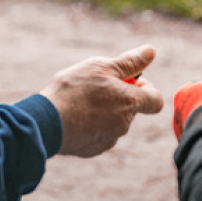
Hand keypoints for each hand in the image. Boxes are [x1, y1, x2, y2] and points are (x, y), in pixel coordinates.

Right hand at [41, 45, 163, 157]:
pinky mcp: (92, 150)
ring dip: (104, 111)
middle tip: (95, 86)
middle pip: (130, 109)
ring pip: (113, 122)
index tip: (128, 80)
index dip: (146, 88)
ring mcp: (108, 140)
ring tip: (80, 100)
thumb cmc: (74, 90)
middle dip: (118, 97)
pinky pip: (98, 134)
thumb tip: (151, 51)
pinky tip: (73, 116)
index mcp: (130, 103)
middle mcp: (124, 125)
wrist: (46, 122)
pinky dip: (90, 125)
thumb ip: (129, 62)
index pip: (155, 100)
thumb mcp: (101, 67)